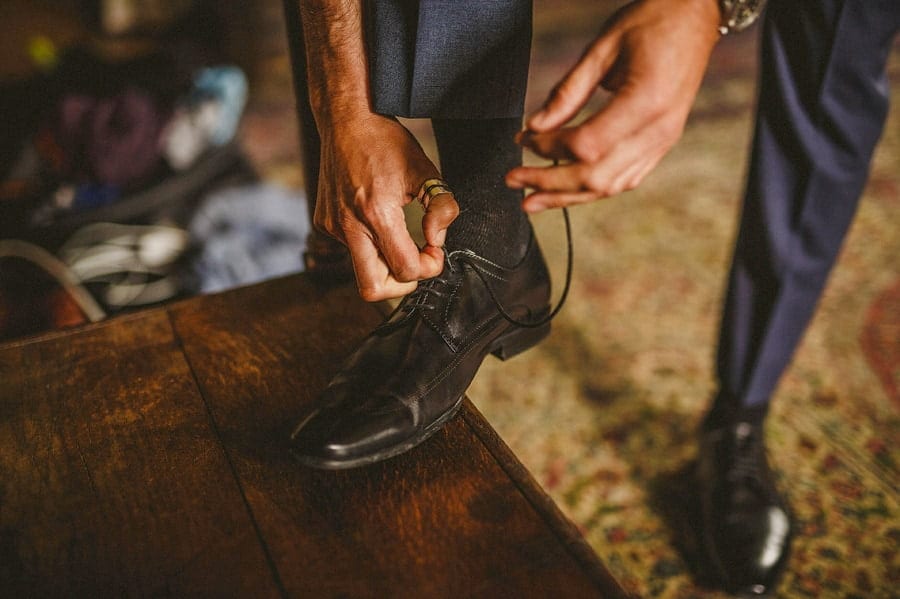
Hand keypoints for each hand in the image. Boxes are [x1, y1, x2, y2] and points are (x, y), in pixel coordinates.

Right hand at [315, 111, 458, 300]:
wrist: (345, 119)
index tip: (434, 250)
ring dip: (385, 260)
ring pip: (362, 268)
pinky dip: (369, 242)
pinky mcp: (324, 222)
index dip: (428, 268)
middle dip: (401, 284)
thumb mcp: (426, 170)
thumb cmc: (387, 142)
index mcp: (376, 213)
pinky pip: (350, 248)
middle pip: (373, 289)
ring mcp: (332, 225)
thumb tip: (436, 240)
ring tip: (398, 232)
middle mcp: (349, 225)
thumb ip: (442, 207)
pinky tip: (376, 215)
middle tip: (416, 260)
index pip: (405, 270)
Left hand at [506, 0, 720, 211]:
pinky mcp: (663, 144)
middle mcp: (659, 130)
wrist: (697, 16)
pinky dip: (593, 187)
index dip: (549, 148)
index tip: (524, 139)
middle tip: (514, 181)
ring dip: (567, 196)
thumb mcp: (603, 48)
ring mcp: (664, 141)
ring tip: (532, 200)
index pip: (586, 145)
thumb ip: (568, 92)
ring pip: (609, 186)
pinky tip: (568, 190)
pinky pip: (626, 178)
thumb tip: (536, 125)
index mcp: (646, 102)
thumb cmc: (653, 21)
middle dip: (549, 183)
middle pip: (595, 176)